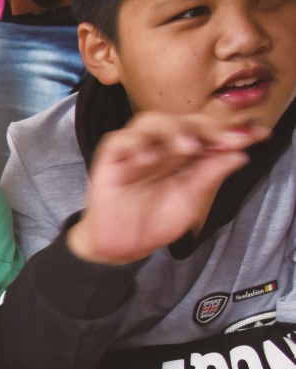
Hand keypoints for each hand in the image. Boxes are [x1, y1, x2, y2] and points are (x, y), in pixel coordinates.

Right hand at [70, 112, 266, 265]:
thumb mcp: (191, 201)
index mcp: (182, 154)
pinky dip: (136, 145)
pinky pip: (120, 141)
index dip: (232, 131)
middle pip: (182, 120)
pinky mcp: (110, 160)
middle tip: (227, 140)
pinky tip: (150, 159)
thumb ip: (211, 176)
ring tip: (189, 147)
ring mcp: (134, 151)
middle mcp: (159, 147)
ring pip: (151, 121)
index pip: (208, 133)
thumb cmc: (152, 223)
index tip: (258, 136)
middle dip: (207, 127)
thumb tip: (240, 155)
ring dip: (173, 130)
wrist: (123, 247)